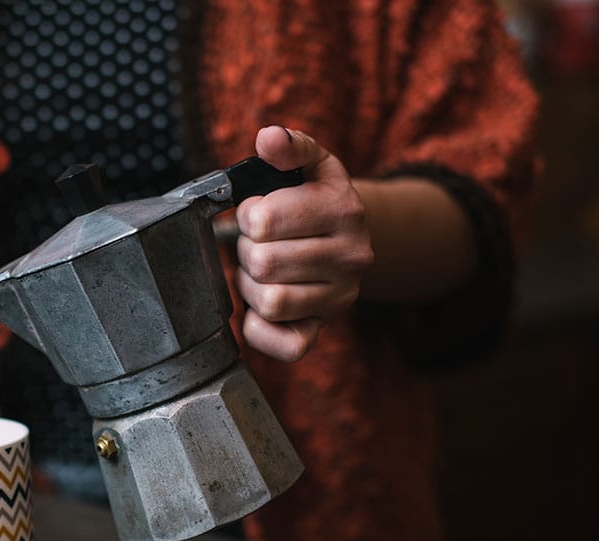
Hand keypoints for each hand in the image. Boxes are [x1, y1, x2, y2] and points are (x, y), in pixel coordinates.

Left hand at [234, 126, 372, 361]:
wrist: (348, 241)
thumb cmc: (315, 201)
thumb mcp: (310, 165)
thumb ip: (289, 146)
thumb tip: (268, 137)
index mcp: (344, 210)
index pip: (264, 219)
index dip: (248, 215)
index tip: (257, 214)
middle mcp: (351, 257)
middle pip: (263, 262)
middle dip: (247, 251)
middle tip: (256, 245)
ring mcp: (340, 299)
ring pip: (269, 302)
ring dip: (250, 286)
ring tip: (259, 271)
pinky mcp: (322, 330)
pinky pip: (284, 346)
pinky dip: (259, 329)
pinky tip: (260, 306)